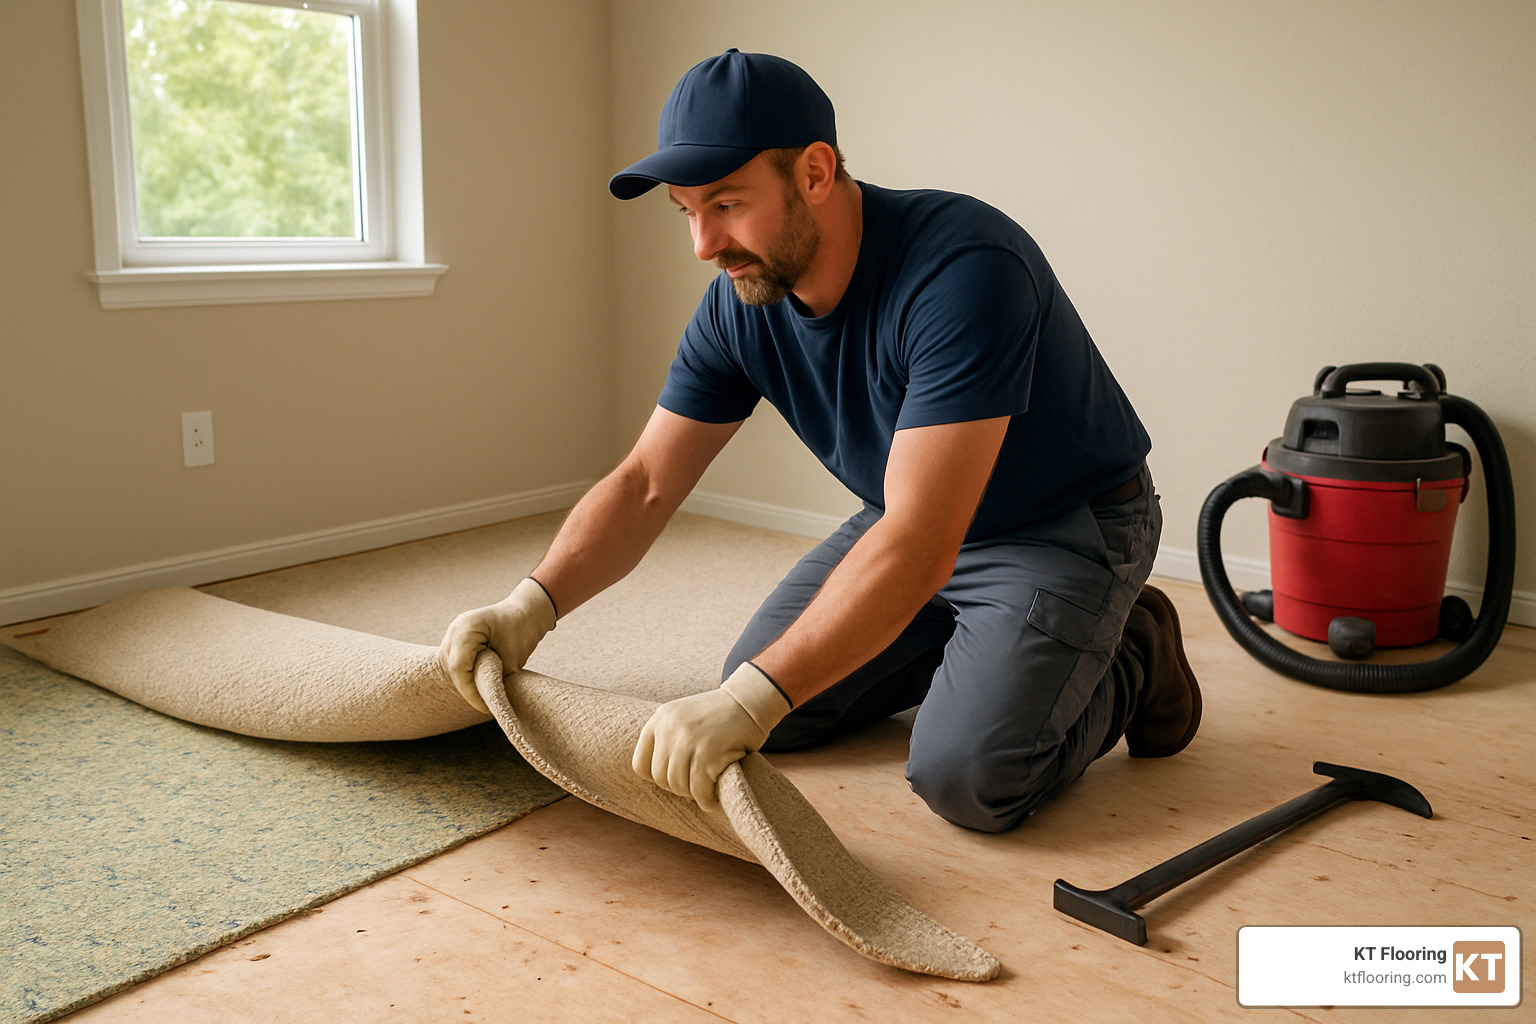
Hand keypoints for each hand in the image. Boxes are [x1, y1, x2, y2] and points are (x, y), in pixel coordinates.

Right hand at [438, 578, 555, 712]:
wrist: (526, 612)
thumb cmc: (523, 630)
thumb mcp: (512, 658)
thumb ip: (495, 678)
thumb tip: (487, 700)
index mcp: (466, 629)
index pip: (459, 668)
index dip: (470, 691)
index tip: (485, 707)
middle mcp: (454, 630)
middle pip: (453, 669)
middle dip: (468, 689)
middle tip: (487, 704)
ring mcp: (452, 634)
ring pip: (453, 668)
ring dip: (468, 682)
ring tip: (486, 695)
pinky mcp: (455, 640)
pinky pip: (457, 663)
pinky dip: (468, 675)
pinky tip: (482, 681)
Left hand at [632, 663, 790, 805]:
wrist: (749, 701)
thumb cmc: (718, 714)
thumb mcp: (683, 716)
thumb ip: (667, 737)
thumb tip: (656, 775)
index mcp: (659, 719)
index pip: (640, 764)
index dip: (656, 777)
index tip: (673, 777)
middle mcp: (669, 729)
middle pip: (660, 778)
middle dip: (678, 787)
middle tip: (695, 785)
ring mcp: (688, 741)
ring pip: (678, 786)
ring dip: (693, 794)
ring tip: (705, 791)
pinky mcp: (708, 753)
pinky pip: (699, 790)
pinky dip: (706, 800)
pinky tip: (713, 799)